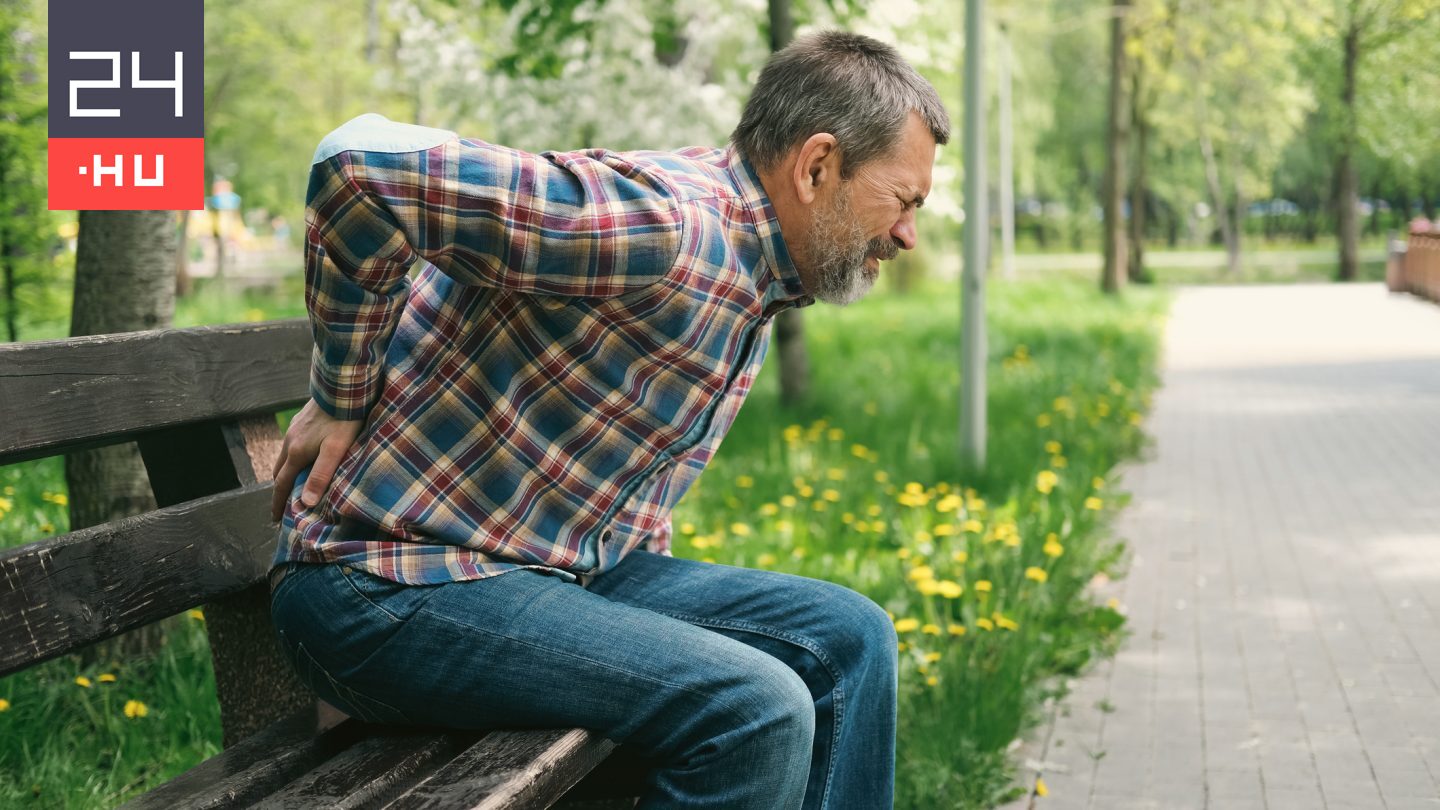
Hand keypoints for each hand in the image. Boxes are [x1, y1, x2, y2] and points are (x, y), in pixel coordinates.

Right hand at [270, 398, 365, 521]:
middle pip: (279, 471)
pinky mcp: (301, 421)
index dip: (277, 503)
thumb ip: (321, 475)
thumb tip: (306, 502)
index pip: (282, 484)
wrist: (342, 388)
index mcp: (296, 453)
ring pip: (285, 457)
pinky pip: (292, 445)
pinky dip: (293, 458)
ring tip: (295, 484)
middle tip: (285, 504)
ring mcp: (294, 430)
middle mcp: (290, 441)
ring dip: (287, 472)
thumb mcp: (335, 451)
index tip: (274, 519)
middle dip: (280, 489)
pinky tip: (305, 458)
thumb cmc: (343, 421)